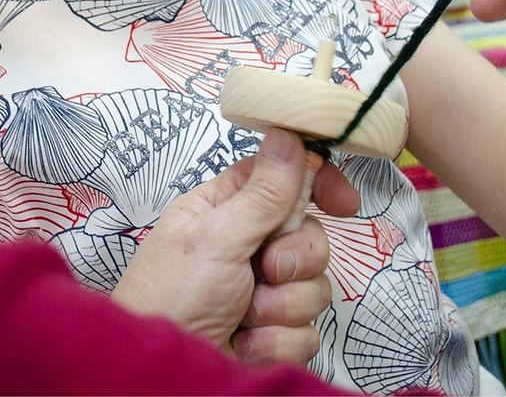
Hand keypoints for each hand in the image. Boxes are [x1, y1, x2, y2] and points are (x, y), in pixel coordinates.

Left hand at [111, 129, 358, 363]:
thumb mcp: (216, 237)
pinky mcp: (272, 335)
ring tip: (242, 317)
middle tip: (264, 271)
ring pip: (314, 287)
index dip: (317, 183)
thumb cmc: (172, 295)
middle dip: (294, 261)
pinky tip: (243, 345)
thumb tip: (289, 133)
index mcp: (226, 208)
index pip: (283, 177)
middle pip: (309, 236)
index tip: (344, 202)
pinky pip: (306, 331)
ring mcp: (261, 292)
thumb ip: (262, 193)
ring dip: (280, 307)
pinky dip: (275, 342)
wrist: (162, 378)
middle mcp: (247, 245)